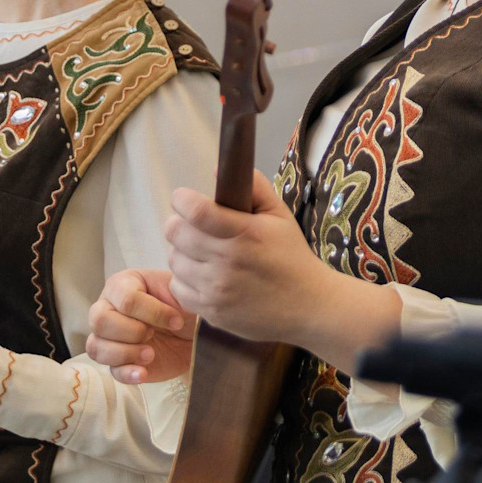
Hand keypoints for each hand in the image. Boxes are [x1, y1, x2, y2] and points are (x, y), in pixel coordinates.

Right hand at [87, 269, 195, 385]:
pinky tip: (143, 372)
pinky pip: (110, 370)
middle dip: (132, 331)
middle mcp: (108, 308)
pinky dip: (127, 373)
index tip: (176, 321)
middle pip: (100, 321)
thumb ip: (174, 291)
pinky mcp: (118, 362)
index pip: (125, 299)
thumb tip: (174, 298)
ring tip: (151, 354)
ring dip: (126, 353)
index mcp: (123, 285)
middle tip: (153, 334)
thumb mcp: (182, 294)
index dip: (152, 313)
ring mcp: (109, 337)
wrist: (195, 335)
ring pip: (96, 347)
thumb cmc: (186, 308)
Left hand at [166, 170, 399, 367]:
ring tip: (199, 250)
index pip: (196, 211)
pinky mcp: (210, 311)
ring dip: (182, 251)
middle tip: (191, 224)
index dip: (181, 199)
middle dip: (179, 223)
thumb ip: (254, 188)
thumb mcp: (280, 216)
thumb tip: (218, 171)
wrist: (307, 305)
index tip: (183, 198)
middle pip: (176, 234)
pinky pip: (177, 288)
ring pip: (174, 260)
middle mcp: (226, 262)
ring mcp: (216, 290)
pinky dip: (184, 278)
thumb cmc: (292, 256)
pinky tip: (201, 274)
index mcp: (244, 234)